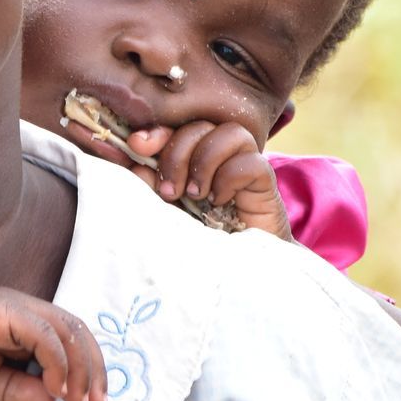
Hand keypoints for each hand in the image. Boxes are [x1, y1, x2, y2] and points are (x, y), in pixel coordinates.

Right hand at [0, 285, 107, 400]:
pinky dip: (56, 360)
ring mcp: (18, 308)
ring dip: (81, 369)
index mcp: (26, 327)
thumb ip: (20, 392)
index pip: (72, 342)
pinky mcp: (4, 310)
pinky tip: (55, 386)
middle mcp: (28, 312)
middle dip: (95, 372)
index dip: (89, 372)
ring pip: (67, 331)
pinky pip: (43, 333)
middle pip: (79, 334)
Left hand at [123, 122, 294, 241]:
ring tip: (197, 194)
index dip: (157, 131)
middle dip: (177, 154)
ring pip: (231, 132)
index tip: (137, 145)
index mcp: (191, 159)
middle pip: (200, 126)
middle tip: (170, 192)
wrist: (236, 274)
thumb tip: (138, 165)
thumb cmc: (197, 243)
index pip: (177, 128)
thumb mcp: (165, 215)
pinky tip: (220, 201)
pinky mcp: (264, 183)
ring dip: (205, 161)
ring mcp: (242, 167)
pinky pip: (252, 160)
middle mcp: (218, 158)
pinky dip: (230, 177)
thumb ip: (151, 189)